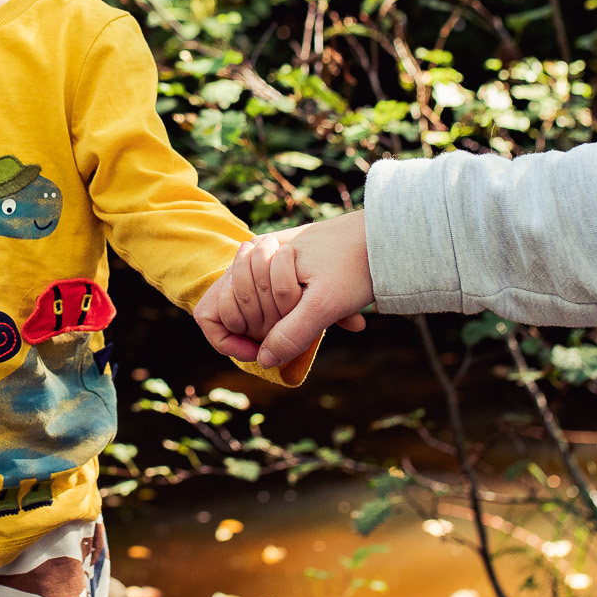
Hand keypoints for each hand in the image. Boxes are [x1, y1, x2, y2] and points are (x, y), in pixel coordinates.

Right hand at [194, 211, 373, 368]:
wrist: (387, 235)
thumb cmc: (355, 264)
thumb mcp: (325, 304)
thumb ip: (292, 333)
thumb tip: (264, 361)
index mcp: (252, 262)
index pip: (209, 314)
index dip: (226, 340)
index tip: (260, 351)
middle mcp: (254, 260)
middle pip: (235, 314)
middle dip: (265, 329)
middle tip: (300, 327)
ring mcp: (271, 264)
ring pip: (259, 311)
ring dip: (287, 323)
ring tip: (323, 318)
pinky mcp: (291, 269)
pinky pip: (283, 304)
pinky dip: (304, 317)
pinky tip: (341, 319)